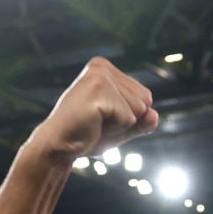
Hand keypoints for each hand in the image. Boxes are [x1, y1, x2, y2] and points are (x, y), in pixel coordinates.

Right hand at [30, 57, 158, 162]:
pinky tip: (92, 124)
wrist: (58, 146)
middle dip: (126, 120)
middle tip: (97, 122)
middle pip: (145, 101)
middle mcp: (102, 67)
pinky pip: (129, 118)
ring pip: (140, 110)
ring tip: (94, 122)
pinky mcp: (99, 90)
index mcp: (107, 69)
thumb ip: (141, 122)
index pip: (145, 97)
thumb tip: (154, 115)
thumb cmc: (86, 135)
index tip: (102, 117)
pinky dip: (115, 129)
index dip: (129, 116)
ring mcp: (100, 76)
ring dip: (120, 125)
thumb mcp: (121, 128)